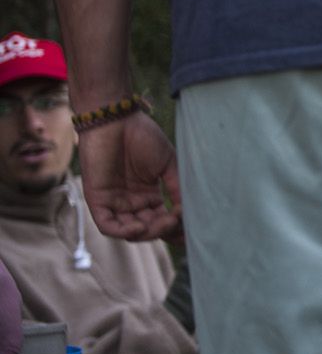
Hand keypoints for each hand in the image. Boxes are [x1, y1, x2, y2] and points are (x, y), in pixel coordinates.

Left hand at [77, 113, 182, 240]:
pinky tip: (140, 226)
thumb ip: (176, 187)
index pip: (162, 220)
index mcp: (148, 195)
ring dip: (147, 233)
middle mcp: (131, 202)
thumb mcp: (167, 164)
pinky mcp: (98, 200)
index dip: (176, 228)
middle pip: (148, 228)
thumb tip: (190, 211)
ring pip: (129, 231)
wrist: (115, 120)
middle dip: (164, 230)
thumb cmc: (142, 137)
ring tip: (163, 222)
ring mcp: (114, 202)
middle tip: (177, 221)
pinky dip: (123, 231)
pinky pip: (108, 226)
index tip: (192, 228)